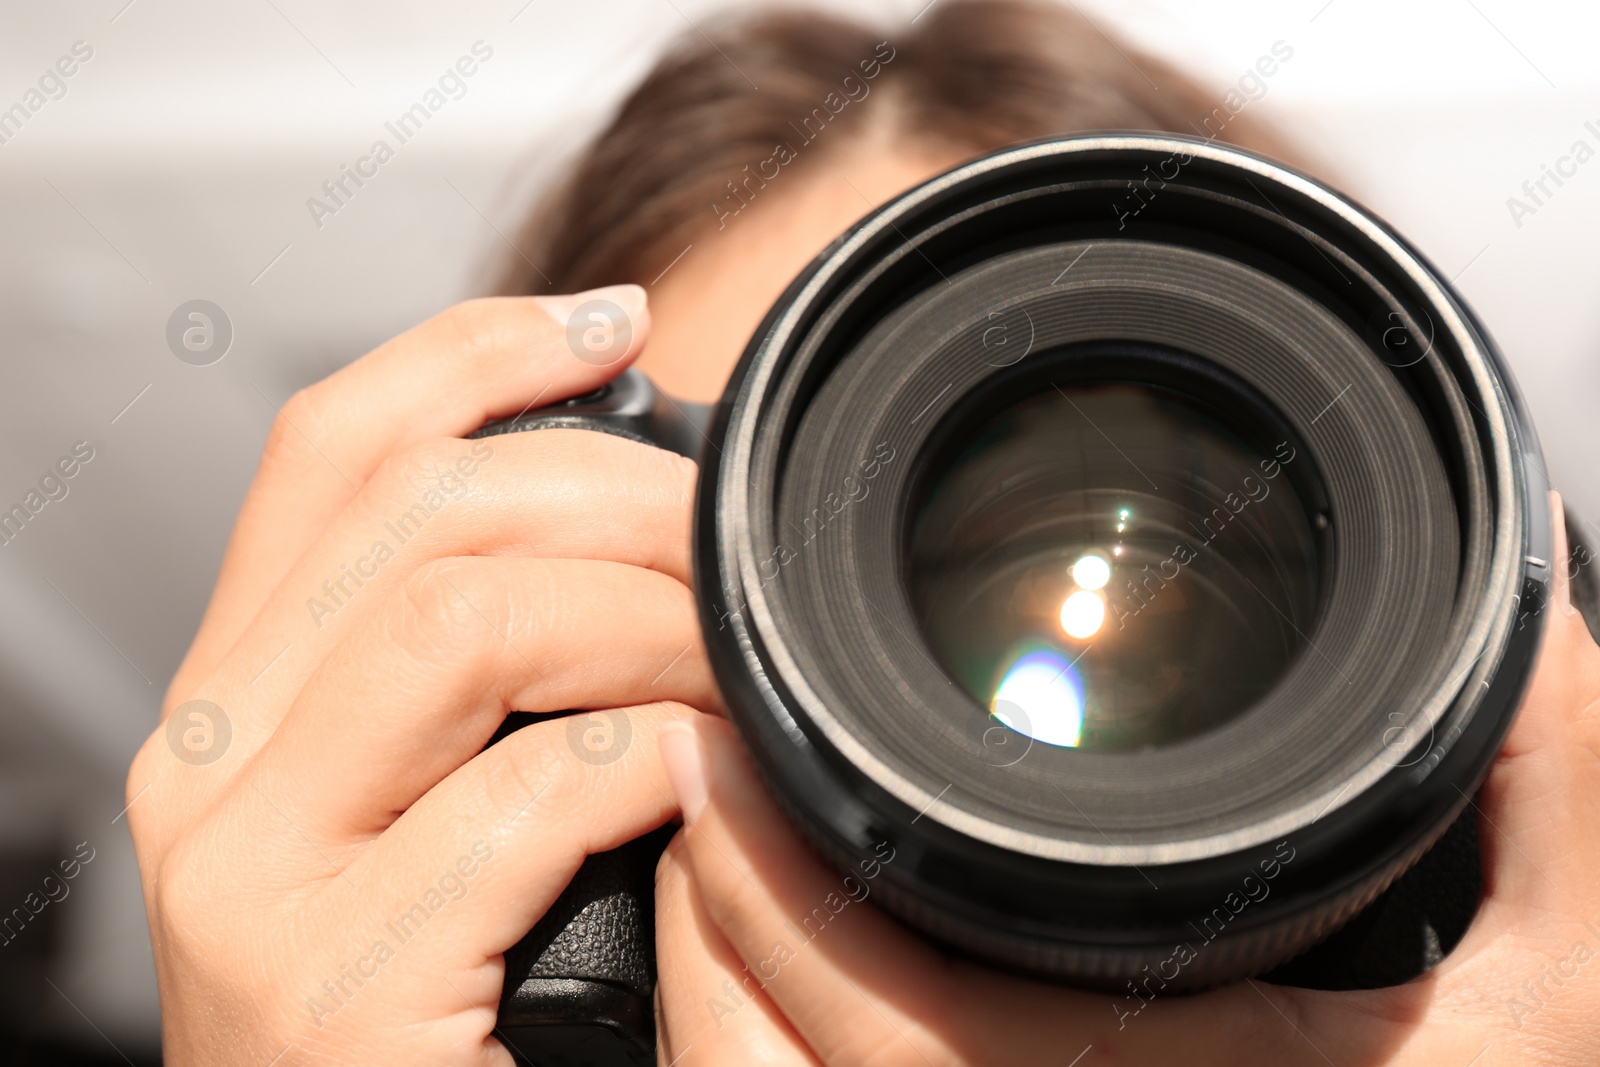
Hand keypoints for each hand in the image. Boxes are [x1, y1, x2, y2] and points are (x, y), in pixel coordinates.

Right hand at [126, 285, 719, 1064]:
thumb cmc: (439, 1011)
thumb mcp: (433, 796)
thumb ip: (481, 675)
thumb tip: (627, 530)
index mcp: (241, 701)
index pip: (332, 451)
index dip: (477, 353)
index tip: (617, 323)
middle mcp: (208, 765)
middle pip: (418, 511)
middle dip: (617, 495)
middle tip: (731, 545)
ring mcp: (248, 875)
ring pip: (461, 621)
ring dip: (641, 622)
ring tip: (729, 668)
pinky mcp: (323, 988)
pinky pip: (524, 799)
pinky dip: (647, 768)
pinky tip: (701, 783)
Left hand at [654, 495, 1599, 1065]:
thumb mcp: (1561, 999)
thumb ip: (1554, 795)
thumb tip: (1534, 623)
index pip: (894, 1029)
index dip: (772, 893)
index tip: (723, 748)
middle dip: (710, 914)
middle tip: (688, 771)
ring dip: (712, 980)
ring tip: (703, 849)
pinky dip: (746, 1038)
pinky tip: (759, 959)